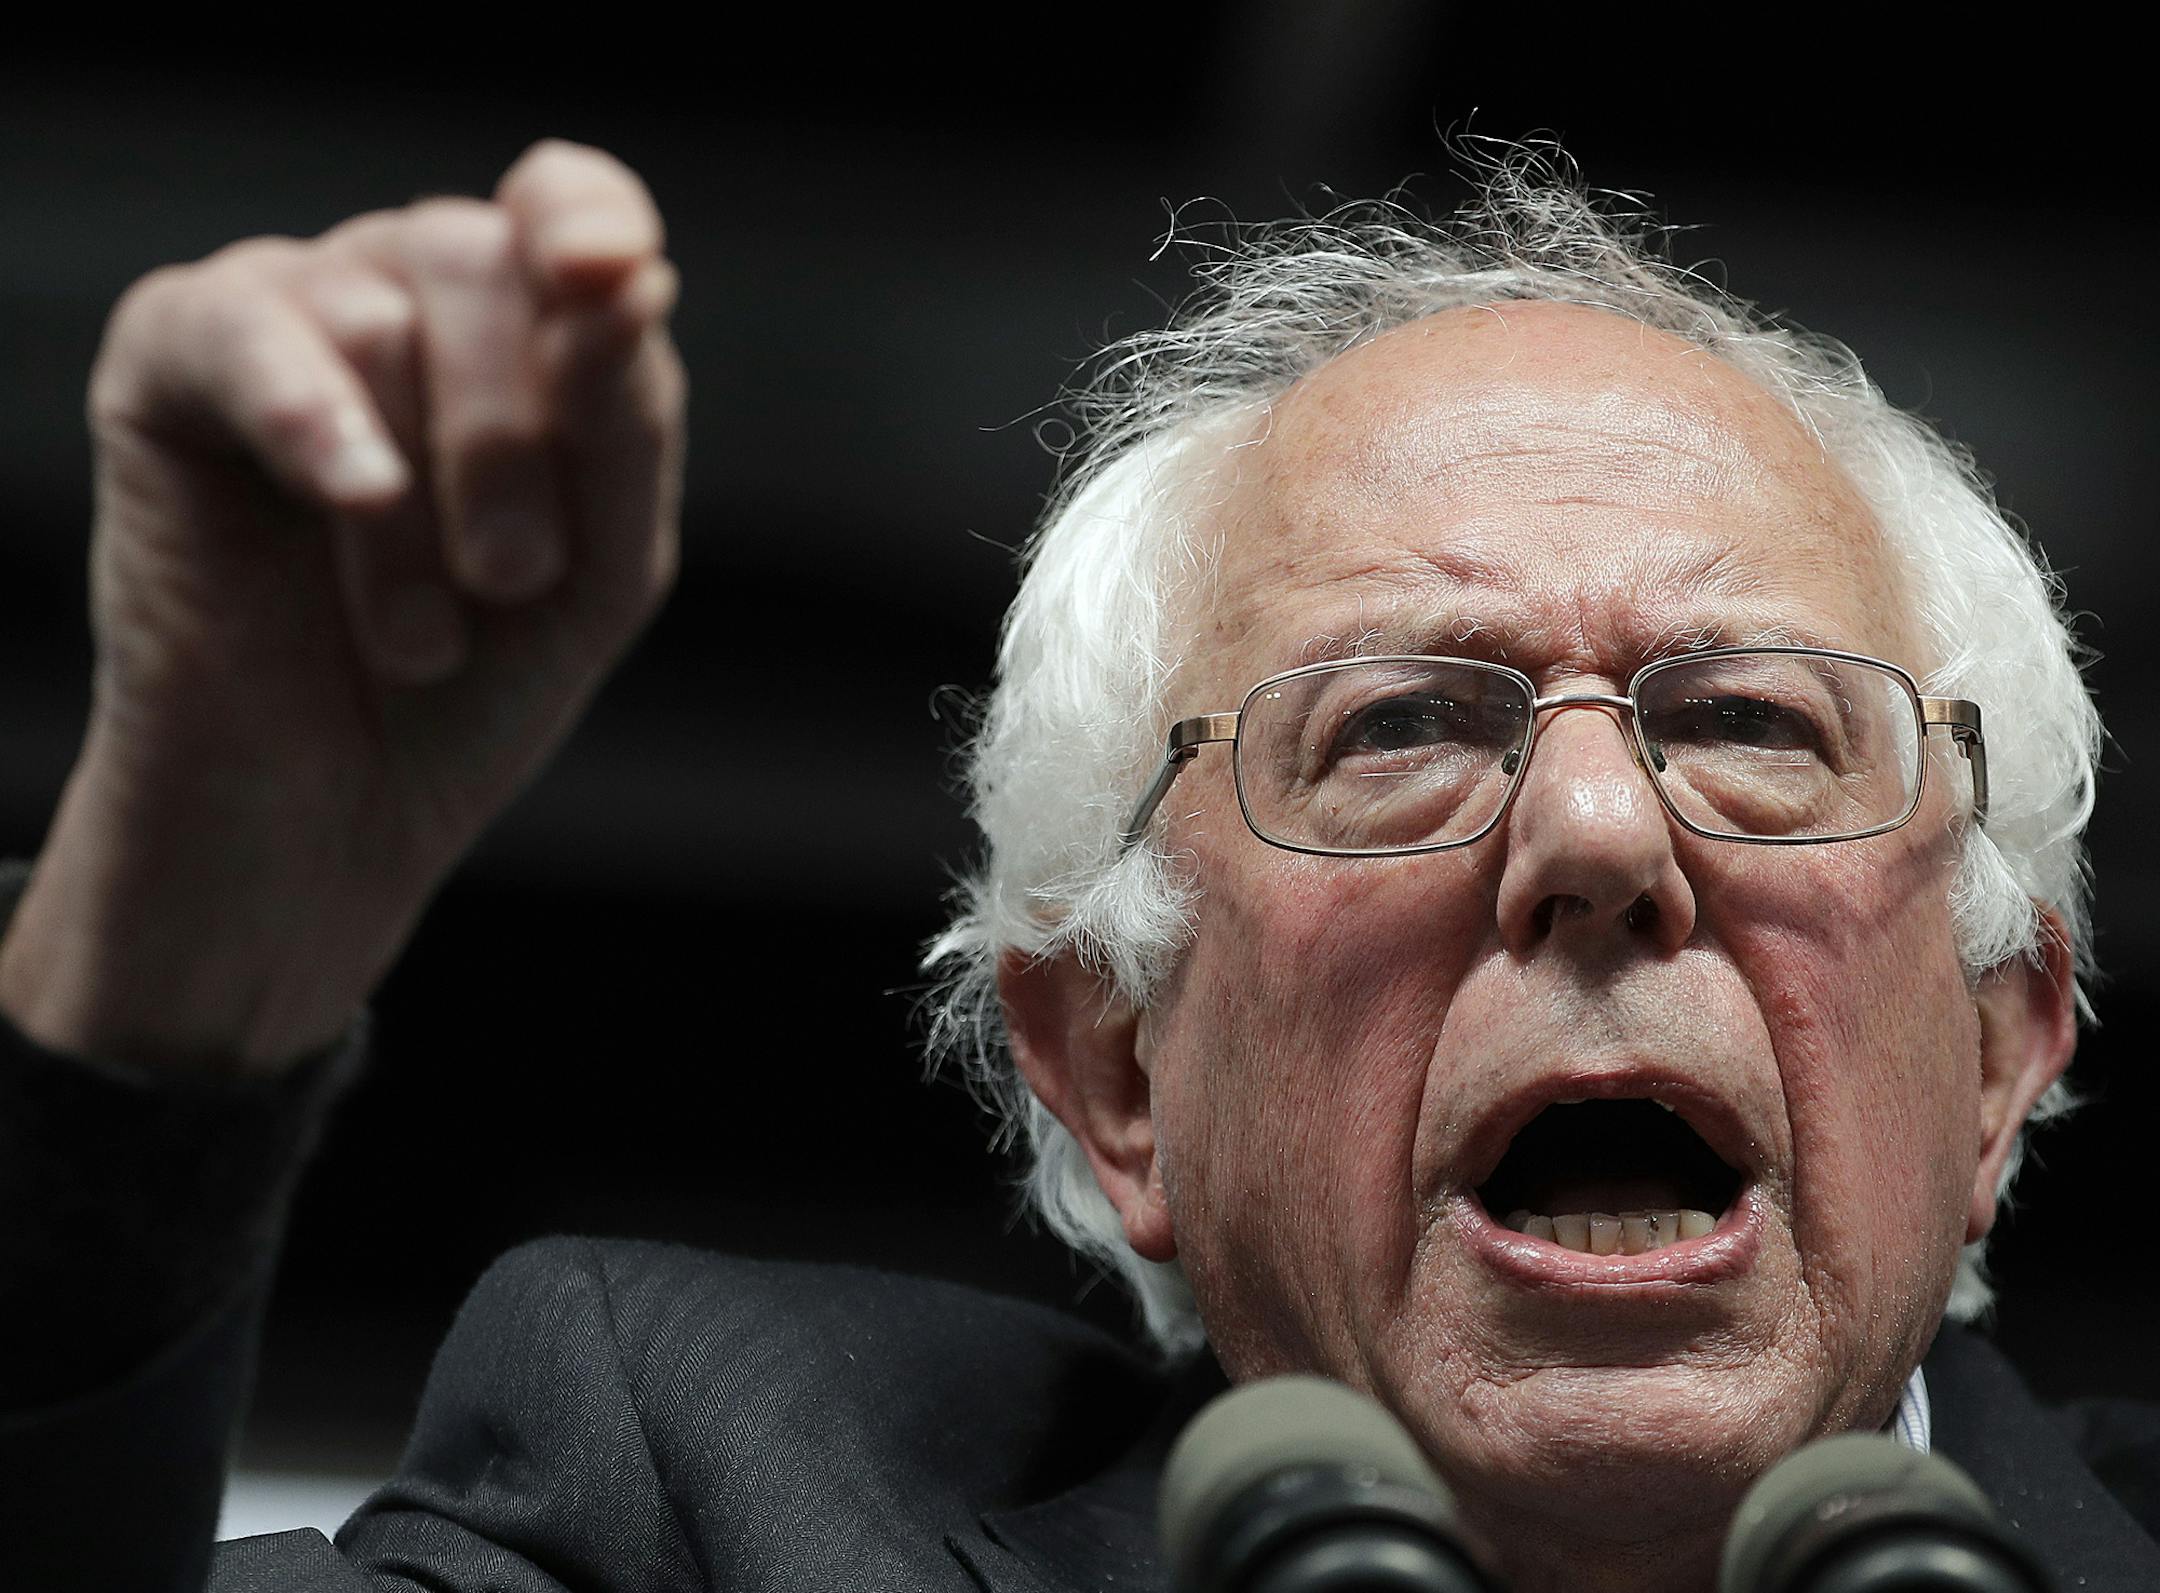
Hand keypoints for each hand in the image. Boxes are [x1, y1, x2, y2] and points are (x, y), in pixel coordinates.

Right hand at [0, 140, 684, 1073]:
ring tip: (421, 635)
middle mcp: (398, 293)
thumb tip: (632, 270)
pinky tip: (353, 493)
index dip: (589, 219)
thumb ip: (626, 419)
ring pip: (376, 310)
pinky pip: (236, 329)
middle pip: (479, 259)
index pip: (562, 202)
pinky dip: (307, 411)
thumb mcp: (603, 563)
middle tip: (514, 581)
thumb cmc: (475, 686)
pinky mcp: (167, 369)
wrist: (331, 819)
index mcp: (515, 328)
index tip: (618, 281)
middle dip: (516, 439)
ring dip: (426, 501)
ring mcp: (280, 317)